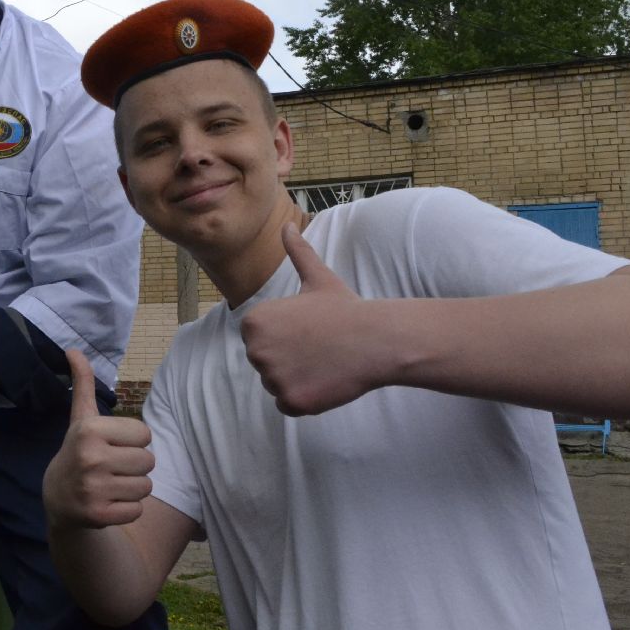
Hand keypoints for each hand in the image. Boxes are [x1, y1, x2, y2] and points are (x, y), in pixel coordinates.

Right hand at [42, 350, 154, 529]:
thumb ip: (83, 385)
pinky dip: (127, 509)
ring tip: (110, 484)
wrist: (57, 498)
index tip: (111, 446)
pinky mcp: (98, 515)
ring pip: (146, 486)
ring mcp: (93, 488)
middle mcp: (90, 457)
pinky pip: (136, 509)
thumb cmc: (78, 452)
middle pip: (149, 461)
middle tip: (111, 468)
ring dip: (132, 488)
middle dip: (134, 465)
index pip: (144, 434)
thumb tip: (73, 349)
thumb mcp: (80, 419)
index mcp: (89, 429)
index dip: (132, 441)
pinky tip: (108, 502)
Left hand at [239, 223, 383, 415]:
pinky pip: (286, 404)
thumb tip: (287, 225)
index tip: (307, 330)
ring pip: (274, 385)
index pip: (257, 340)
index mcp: (253, 322)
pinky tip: (324, 380)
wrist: (376, 340)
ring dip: (296, 379)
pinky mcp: (290, 401)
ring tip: (323, 362)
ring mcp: (272, 378)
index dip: (284, 337)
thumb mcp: (317, 277)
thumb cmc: (345, 309)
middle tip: (318, 347)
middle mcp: (255, 350)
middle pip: (264, 364)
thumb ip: (297, 252)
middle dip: (288, 359)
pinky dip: (304, 398)